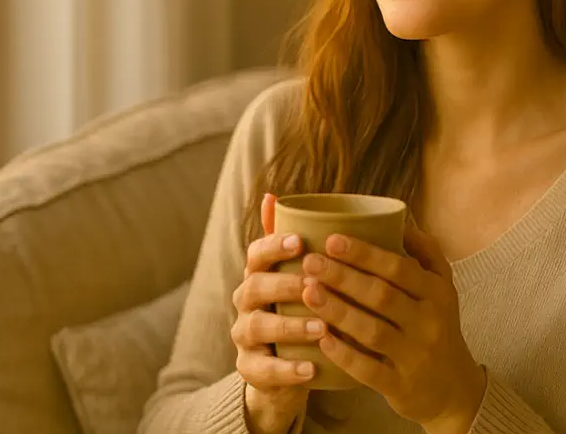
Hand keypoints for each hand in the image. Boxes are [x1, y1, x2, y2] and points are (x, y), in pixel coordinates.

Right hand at [231, 193, 323, 433]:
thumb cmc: (297, 309)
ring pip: (258, 327)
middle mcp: (246, 302)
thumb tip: (272, 194)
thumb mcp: (297, 275)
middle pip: (255, 287)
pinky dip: (287, 371)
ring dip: (290, 326)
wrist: (285, 367)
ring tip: (321, 327)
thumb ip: (290, 238)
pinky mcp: (250, 370)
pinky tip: (312, 369)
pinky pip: (264, 371)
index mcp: (258, 274)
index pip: (256, 253)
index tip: (301, 242)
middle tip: (316, 286)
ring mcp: (245, 337)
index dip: (274, 245)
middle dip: (285, 284)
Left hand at [299, 218, 486, 431]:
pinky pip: (368, 370)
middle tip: (310, 262)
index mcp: (437, 293)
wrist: (454, 388)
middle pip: (381, 296)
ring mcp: (416, 357)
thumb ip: (425, 251)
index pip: (398, 268)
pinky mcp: (401, 386)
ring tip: (308, 292)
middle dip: (343, 277)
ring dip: (337, 311)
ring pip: (372, 331)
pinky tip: (321, 338)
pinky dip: (344, 354)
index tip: (331, 240)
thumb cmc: (439, 327)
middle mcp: (430, 323)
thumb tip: (401, 215)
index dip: (364, 254)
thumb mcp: (442, 287)